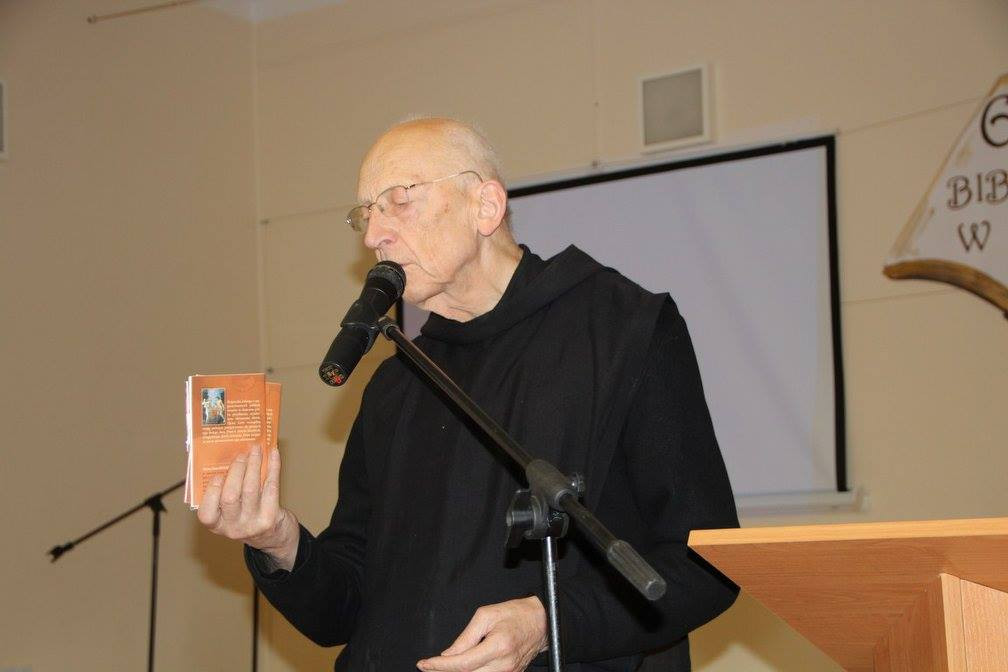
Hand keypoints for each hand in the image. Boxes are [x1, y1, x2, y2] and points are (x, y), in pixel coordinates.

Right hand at [196, 444, 299, 569]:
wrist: (272, 535)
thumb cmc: (246, 514)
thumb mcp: (228, 512)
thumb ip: (223, 492)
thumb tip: (229, 457)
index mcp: (217, 525)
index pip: (206, 514)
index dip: (211, 492)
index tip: (217, 474)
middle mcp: (233, 527)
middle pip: (230, 497)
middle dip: (236, 471)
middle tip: (241, 454)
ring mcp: (253, 524)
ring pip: (251, 489)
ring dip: (254, 464)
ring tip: (256, 449)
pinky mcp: (270, 517)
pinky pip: (271, 487)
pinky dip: (273, 467)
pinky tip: (273, 453)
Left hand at [417, 596, 546, 671]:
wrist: (542, 622)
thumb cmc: (516, 614)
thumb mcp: (486, 615)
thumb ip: (466, 637)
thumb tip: (448, 655)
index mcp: (498, 646)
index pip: (463, 663)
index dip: (440, 666)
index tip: (425, 664)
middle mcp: (504, 664)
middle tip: (428, 666)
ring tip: (441, 668)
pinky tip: (460, 669)